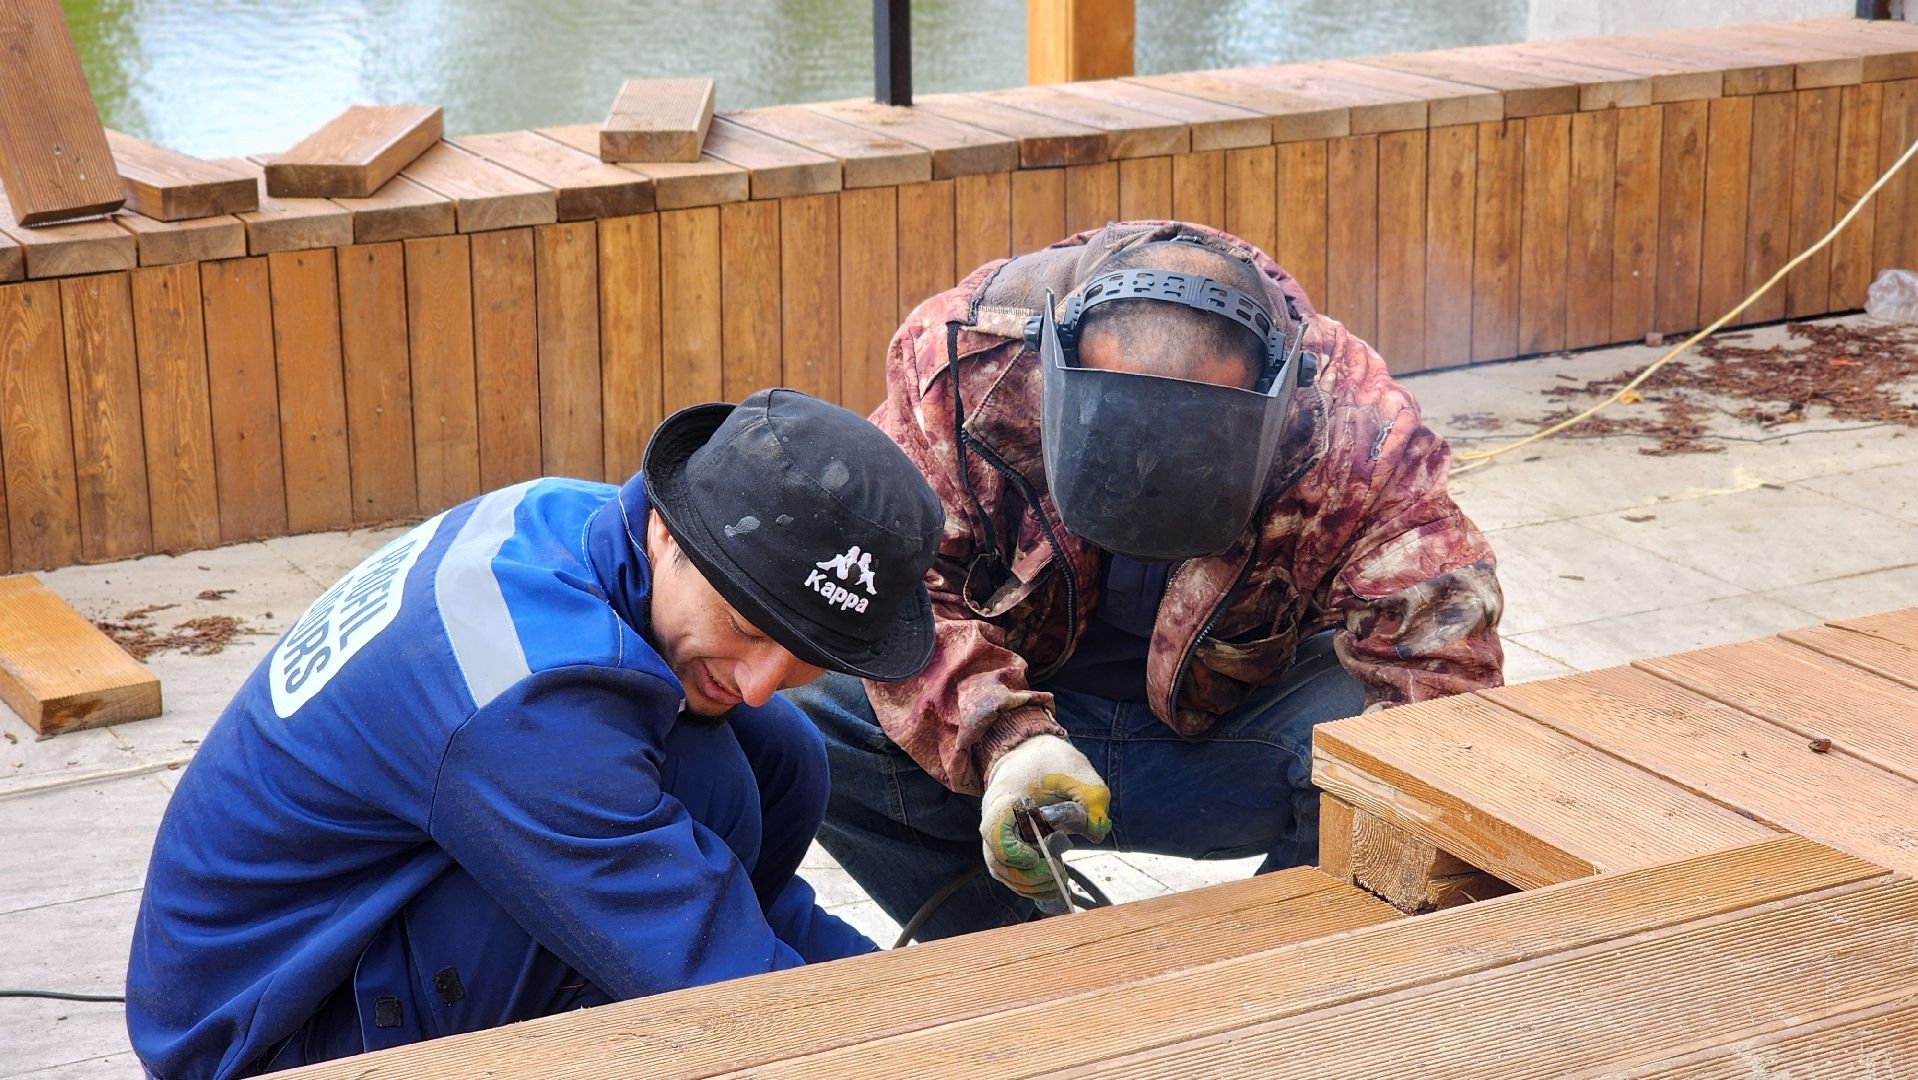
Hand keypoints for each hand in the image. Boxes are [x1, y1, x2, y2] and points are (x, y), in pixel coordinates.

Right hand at [979, 734, 1111, 899]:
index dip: (1013, 852)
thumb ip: (1091, 798)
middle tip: (1059, 875)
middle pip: (997, 861)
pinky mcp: (1007, 845)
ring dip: (1029, 885)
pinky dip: (1029, 884)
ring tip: (1059, 883)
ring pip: (1002, 871)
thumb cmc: (1052, 762)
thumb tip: (1097, 831)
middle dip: (1028, 877)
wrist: (1032, 755)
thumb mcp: (1078, 773)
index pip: (994, 832)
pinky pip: (1010, 872)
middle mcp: (994, 821)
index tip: (1037, 857)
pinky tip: (1053, 882)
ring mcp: (997, 836)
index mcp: (1005, 800)